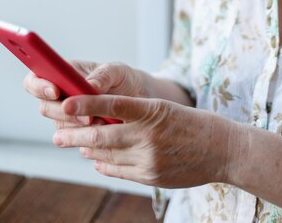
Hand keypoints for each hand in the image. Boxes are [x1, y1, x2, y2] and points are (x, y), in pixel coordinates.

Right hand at [23, 61, 148, 128]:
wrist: (139, 100)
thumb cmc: (124, 79)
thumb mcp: (117, 71)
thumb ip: (102, 75)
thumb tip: (89, 85)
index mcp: (64, 73)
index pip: (36, 79)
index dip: (39, 86)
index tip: (55, 91)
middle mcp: (61, 95)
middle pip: (45, 107)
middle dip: (63, 113)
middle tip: (86, 117)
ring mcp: (68, 116)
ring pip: (59, 127)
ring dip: (77, 129)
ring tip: (101, 123)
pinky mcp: (78, 133)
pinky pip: (73, 140)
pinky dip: (87, 138)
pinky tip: (103, 132)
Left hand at [53, 94, 239, 187]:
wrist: (224, 150)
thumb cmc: (195, 123)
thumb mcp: (167, 109)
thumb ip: (137, 116)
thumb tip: (105, 122)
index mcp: (153, 110)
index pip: (113, 104)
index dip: (86, 104)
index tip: (65, 103)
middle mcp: (149, 135)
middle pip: (102, 135)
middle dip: (76, 135)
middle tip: (57, 135)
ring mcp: (150, 159)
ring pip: (108, 155)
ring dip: (89, 150)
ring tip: (76, 145)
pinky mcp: (152, 177)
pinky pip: (120, 171)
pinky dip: (105, 165)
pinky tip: (98, 160)